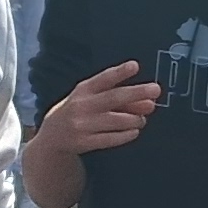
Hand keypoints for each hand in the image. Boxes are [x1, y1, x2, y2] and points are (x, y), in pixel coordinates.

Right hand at [39, 61, 161, 159]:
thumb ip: (117, 97)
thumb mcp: (90, 98)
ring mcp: (82, 124)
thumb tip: (147, 101)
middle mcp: (81, 105)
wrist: (52, 137)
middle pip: (113, 98)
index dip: (119, 72)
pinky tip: (134, 131)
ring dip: (134, 118)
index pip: (103, 78)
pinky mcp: (84, 142)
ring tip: (142, 119)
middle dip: (136, 93)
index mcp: (83, 89)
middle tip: (155, 90)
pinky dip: (126, 134)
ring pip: (115, 120)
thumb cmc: (78, 112)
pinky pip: (110, 138)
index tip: (135, 66)